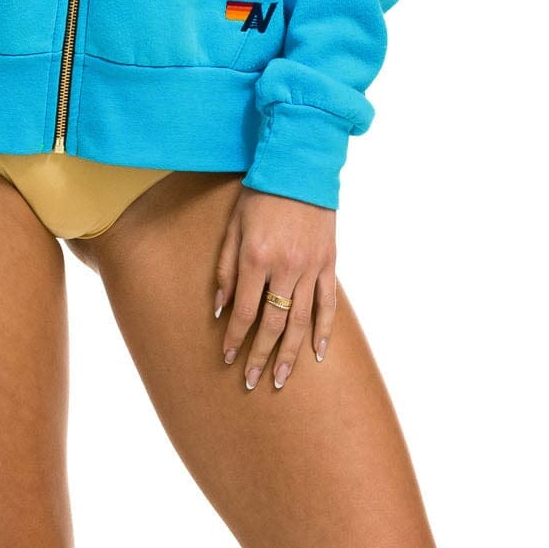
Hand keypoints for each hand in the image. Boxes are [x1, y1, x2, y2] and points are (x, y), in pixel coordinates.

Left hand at [214, 190, 336, 391]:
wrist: (299, 167)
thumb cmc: (260, 193)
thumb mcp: (233, 225)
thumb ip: (225, 268)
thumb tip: (219, 308)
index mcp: (256, 258)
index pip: (244, 311)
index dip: (235, 339)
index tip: (228, 359)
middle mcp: (284, 267)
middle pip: (272, 323)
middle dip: (260, 356)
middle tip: (253, 382)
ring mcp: (310, 267)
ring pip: (301, 321)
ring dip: (290, 354)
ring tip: (281, 379)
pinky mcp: (329, 263)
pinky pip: (327, 304)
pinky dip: (324, 331)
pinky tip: (319, 354)